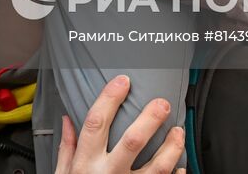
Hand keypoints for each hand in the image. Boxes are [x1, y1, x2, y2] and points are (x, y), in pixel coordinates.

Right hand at [54, 75, 184, 173]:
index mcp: (86, 164)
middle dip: (150, 118)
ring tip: (178, 132)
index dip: (110, 98)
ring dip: (172, 147)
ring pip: (157, 166)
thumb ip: (67, 148)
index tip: (123, 82)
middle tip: (162, 104)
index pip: (96, 123)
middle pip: (132, 141)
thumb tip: (68, 120)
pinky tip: (180, 166)